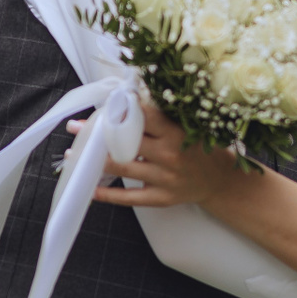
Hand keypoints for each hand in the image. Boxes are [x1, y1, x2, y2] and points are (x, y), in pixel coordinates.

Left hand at [83, 96, 254, 208]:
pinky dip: (109, 195)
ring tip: (74, 154)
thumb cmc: (201, 148)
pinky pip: (131, 198)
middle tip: (76, 127)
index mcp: (177, 133)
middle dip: (100, 133)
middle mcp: (170, 155)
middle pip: (128, 142)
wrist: (222, 182)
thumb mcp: (190, 126)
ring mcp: (165, 179)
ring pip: (124, 168)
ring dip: (96, 161)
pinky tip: (90, 190)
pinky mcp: (162, 198)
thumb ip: (163, 116)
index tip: (104, 102)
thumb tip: (130, 98)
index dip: (124, 108)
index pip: (146, 116)